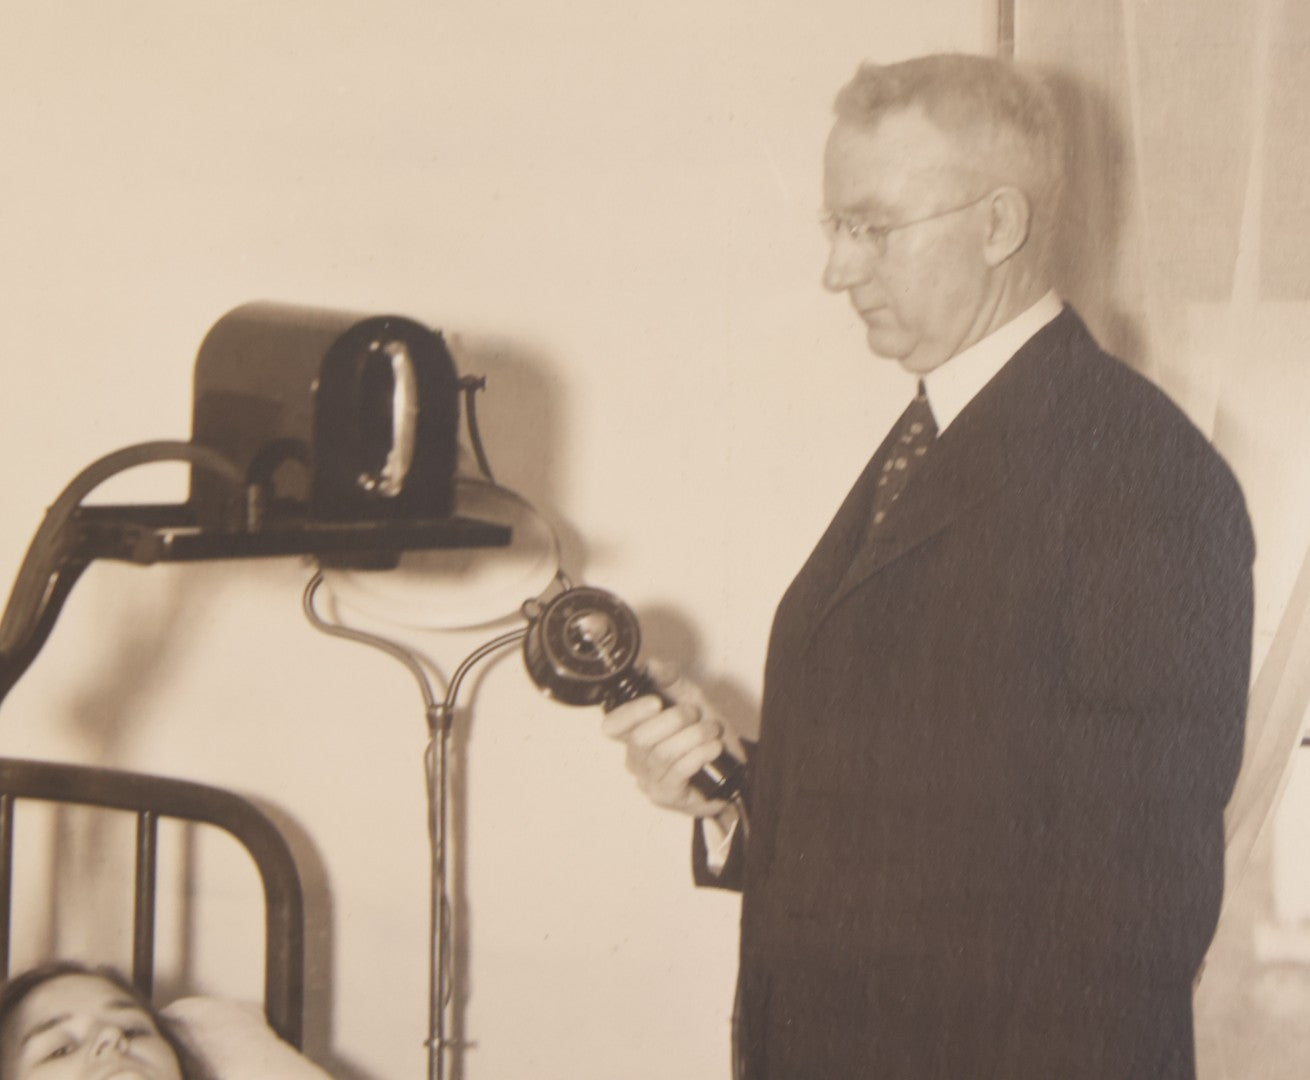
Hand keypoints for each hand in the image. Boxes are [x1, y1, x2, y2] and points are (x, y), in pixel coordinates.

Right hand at [600, 659, 746, 817]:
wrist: (732, 766)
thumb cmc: (705, 734)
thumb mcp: (692, 699)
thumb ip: (671, 680)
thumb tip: (653, 664)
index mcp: (634, 732)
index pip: (612, 726)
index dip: (629, 714)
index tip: (655, 702)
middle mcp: (636, 757)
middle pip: (639, 739)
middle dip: (673, 720)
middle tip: (694, 713)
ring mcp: (649, 778)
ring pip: (662, 754)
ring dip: (692, 736)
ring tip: (711, 730)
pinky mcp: (667, 795)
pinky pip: (678, 772)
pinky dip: (699, 754)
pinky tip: (713, 748)